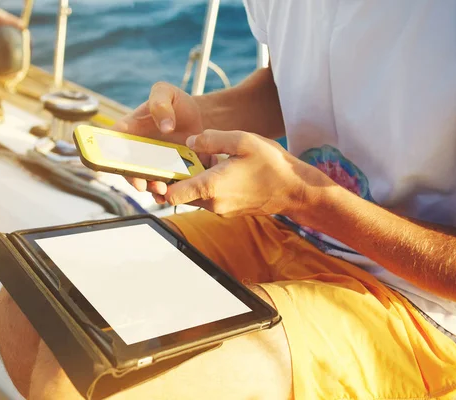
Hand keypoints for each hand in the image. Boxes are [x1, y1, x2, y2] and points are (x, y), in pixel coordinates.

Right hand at [112, 82, 205, 202]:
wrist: (198, 117)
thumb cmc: (175, 102)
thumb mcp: (166, 92)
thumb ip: (160, 104)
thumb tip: (165, 127)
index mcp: (128, 131)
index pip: (110, 146)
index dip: (106, 157)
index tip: (116, 166)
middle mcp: (137, 151)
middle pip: (127, 169)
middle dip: (134, 179)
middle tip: (142, 185)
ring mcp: (152, 164)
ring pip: (145, 180)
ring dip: (151, 188)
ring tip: (162, 190)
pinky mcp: (169, 172)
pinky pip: (164, 185)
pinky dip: (166, 192)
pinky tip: (170, 194)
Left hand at [164, 130, 330, 216]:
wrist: (296, 191)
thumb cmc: (272, 165)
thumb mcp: (242, 141)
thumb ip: (212, 138)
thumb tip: (191, 141)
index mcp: (211, 187)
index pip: (171, 194)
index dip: (160, 182)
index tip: (159, 168)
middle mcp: (213, 203)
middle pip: (180, 195)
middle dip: (177, 178)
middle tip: (179, 158)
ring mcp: (221, 210)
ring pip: (195, 196)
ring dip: (195, 181)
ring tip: (204, 160)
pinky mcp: (229, 211)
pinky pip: (210, 199)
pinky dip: (208, 186)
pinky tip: (221, 168)